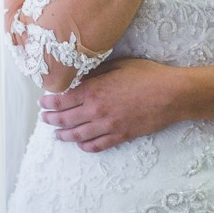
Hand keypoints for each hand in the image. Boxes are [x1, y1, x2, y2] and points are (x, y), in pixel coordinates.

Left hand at [38, 58, 184, 152]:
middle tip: (44, 118)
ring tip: (56, 135)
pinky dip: (86, 147)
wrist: (171, 95)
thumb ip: (96, 72)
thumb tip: (81, 77)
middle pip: (66, 118)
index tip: (42, 102)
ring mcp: (108, 126)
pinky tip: (81, 145)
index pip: (63, 99)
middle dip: (52, 119)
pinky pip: (98, 145)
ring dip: (64, 135)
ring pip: (79, 135)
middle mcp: (96, 110)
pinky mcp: (121, 136)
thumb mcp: (118, 65)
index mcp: (94, 90)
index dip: (50, 102)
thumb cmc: (147, 75)